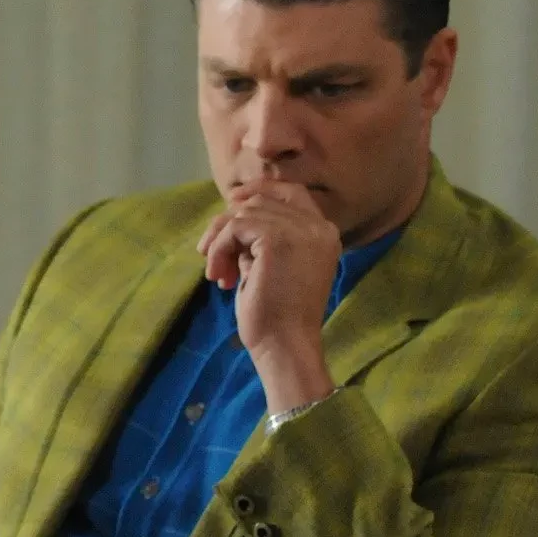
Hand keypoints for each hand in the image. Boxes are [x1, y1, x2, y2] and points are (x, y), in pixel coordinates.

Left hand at [197, 180, 339, 411]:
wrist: (285, 345)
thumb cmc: (275, 317)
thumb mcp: (268, 267)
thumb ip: (258, 241)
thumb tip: (230, 215)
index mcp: (324, 234)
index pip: (292, 192)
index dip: (259, 191)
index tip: (230, 203)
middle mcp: (319, 227)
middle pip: (260, 202)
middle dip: (228, 226)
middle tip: (213, 259)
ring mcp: (302, 231)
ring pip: (244, 213)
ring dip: (220, 241)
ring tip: (217, 274)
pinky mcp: (278, 239)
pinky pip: (236, 226)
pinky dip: (220, 248)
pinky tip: (219, 275)